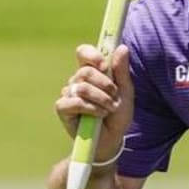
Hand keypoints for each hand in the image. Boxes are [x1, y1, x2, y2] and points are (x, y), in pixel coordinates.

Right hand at [54, 44, 132, 162]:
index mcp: (91, 73)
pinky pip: (73, 102)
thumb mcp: (125, 92)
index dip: (92, 55)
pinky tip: (98, 115)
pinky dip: (90, 108)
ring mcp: (68, 94)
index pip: (83, 53)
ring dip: (100, 99)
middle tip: (114, 96)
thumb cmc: (117, 116)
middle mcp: (77, 81)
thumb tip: (122, 47)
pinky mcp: (63, 109)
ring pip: (81, 87)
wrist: (111, 140)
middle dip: (104, 84)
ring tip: (109, 109)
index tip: (104, 66)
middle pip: (85, 71)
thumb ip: (122, 71)